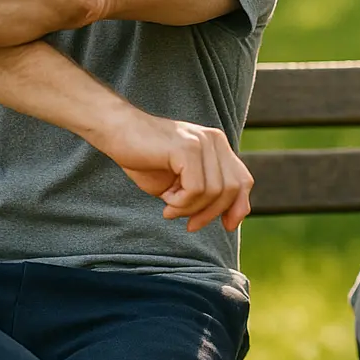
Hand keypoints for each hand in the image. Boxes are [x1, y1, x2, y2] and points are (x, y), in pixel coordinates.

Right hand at [93, 108, 253, 232]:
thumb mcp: (181, 181)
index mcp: (217, 146)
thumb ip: (206, 192)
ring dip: (190, 209)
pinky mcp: (187, 148)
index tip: (227, 227)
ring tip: (169, 208)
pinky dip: (181, 203)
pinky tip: (166, 201)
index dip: (239, 207)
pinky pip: (196, 189)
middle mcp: (215, 140)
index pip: (243, 180)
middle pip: (232, 189)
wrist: (117, 132)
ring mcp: (202, 142)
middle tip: (189, 225)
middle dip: (211, 214)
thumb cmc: (145, 159)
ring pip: (214, 192)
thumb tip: (232, 220)